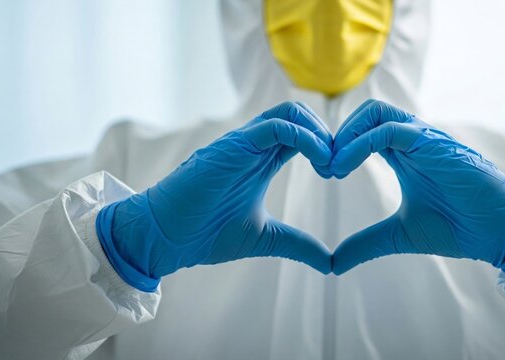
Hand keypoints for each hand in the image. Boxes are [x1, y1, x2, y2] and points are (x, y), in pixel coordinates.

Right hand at [96, 102, 333, 290]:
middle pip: (300, 115)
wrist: (165, 237)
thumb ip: (298, 244)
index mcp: (262, 159)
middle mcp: (254, 145)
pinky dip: (304, 137)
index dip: (327, 147)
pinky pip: (275, 126)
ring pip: (290, 112)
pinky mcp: (232, 146)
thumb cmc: (204, 233)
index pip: (302, 134)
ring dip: (319, 132)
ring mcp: (243, 142)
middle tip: (339, 167)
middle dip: (328, 135)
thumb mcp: (266, 238)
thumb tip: (329, 263)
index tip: (339, 173)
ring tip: (330, 163)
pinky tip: (319, 160)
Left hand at [330, 100, 504, 274]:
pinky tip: (344, 167)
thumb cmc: (459, 227)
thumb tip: (334, 263)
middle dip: (338, 134)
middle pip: (367, 113)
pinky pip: (389, 131)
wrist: (499, 231)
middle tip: (322, 166)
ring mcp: (425, 138)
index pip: (363, 130)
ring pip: (376, 113)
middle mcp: (414, 139)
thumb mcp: (399, 235)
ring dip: (346, 135)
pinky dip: (360, 144)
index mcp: (405, 153)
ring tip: (331, 167)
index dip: (339, 145)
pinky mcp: (435, 143)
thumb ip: (366, 243)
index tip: (322, 171)